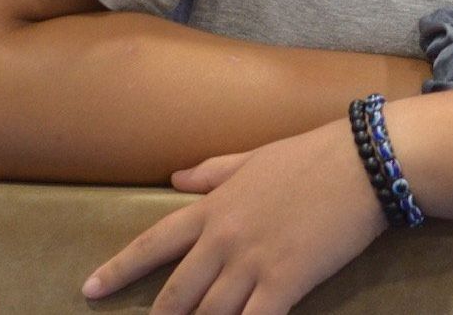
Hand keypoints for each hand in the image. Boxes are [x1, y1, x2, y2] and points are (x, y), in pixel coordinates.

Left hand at [81, 120, 386, 312]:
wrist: (361, 162)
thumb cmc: (312, 154)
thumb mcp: (255, 157)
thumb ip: (214, 171)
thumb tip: (176, 178)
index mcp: (215, 206)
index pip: (154, 243)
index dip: (120, 269)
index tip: (90, 290)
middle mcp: (224, 239)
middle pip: (177, 293)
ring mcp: (252, 264)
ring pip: (209, 314)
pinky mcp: (285, 284)